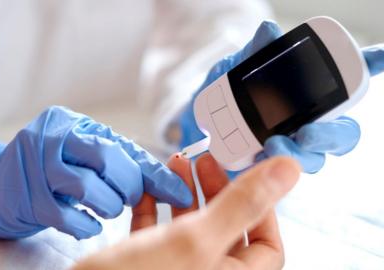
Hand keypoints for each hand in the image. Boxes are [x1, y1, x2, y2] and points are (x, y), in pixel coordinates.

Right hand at [0, 106, 191, 239]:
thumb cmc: (51, 168)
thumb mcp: (84, 154)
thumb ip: (123, 161)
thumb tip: (170, 181)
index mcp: (74, 123)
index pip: (124, 146)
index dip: (155, 173)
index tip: (180, 194)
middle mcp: (54, 136)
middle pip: (106, 157)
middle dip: (128, 185)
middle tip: (128, 197)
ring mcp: (37, 166)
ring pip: (87, 186)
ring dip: (108, 205)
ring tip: (109, 208)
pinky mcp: (28, 198)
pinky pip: (66, 216)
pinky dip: (86, 225)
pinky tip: (89, 224)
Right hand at [73, 153, 300, 269]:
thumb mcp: (197, 239)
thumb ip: (242, 204)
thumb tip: (286, 171)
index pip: (268, 244)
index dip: (262, 207)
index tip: (247, 175)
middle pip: (226, 228)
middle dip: (217, 189)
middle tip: (207, 162)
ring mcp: (174, 269)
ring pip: (190, 226)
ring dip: (184, 192)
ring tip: (177, 164)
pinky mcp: (145, 263)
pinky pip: (157, 230)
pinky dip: (154, 205)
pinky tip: (149, 185)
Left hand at [180, 21, 383, 173]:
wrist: (200, 119)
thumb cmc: (227, 92)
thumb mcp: (238, 69)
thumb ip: (255, 53)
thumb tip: (269, 32)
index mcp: (309, 96)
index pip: (346, 85)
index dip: (367, 70)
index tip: (377, 57)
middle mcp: (308, 123)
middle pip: (340, 134)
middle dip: (330, 135)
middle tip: (309, 132)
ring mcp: (291, 147)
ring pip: (312, 159)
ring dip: (299, 155)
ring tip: (274, 145)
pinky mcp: (270, 167)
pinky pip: (278, 173)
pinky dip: (270, 166)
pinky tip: (257, 157)